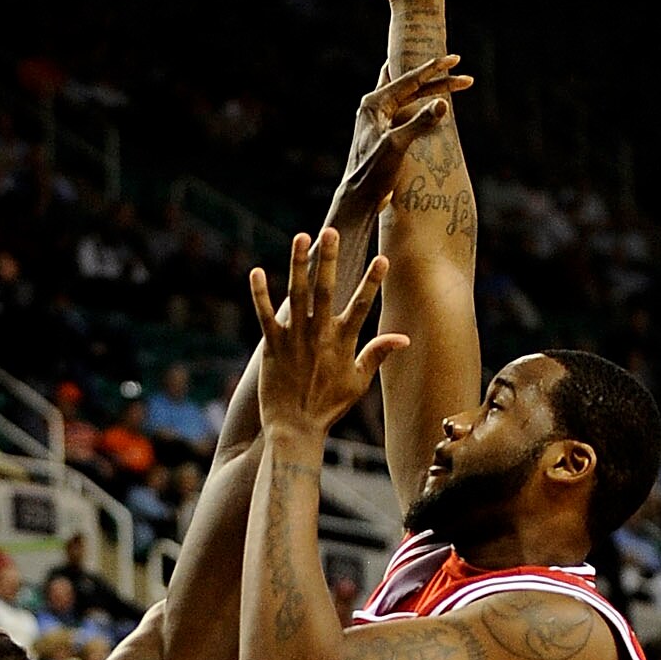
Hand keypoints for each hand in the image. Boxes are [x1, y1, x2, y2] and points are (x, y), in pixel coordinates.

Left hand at [250, 227, 405, 443]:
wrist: (295, 429)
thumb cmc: (328, 407)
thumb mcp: (358, 382)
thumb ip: (377, 354)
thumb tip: (404, 338)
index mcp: (343, 342)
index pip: (362, 306)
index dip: (373, 282)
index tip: (383, 258)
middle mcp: (319, 335)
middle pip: (326, 290)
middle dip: (329, 259)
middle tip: (332, 230)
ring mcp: (294, 339)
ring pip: (296, 295)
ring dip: (298, 264)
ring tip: (302, 237)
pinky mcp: (272, 346)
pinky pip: (265, 315)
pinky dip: (259, 294)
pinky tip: (256, 272)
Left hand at [331, 56, 470, 237]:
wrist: (359, 198)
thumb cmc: (373, 173)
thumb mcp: (397, 146)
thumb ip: (420, 123)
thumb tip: (443, 103)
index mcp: (375, 103)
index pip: (409, 78)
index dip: (434, 68)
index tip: (455, 59)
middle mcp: (375, 107)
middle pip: (412, 84)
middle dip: (438, 79)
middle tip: (463, 75)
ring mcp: (380, 119)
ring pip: (410, 96)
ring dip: (432, 91)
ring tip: (453, 83)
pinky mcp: (385, 132)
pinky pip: (408, 110)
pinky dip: (424, 105)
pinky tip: (435, 105)